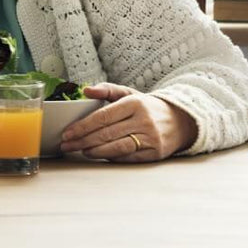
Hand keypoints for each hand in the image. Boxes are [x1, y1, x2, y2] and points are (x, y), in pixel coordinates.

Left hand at [59, 83, 197, 161]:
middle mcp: (143, 120)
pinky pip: (129, 157)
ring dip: (95, 151)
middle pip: (107, 133)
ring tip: (81, 151)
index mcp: (134, 103)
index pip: (103, 116)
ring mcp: (151, 137)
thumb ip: (107, 89)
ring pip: (117, 147)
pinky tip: (99, 155)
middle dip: (83, 140)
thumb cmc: (147, 107)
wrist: (181, 120)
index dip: (83, 126)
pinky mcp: (155, 153)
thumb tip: (85, 90)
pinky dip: (112, 157)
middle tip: (66, 145)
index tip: (67, 133)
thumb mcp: (129, 93)